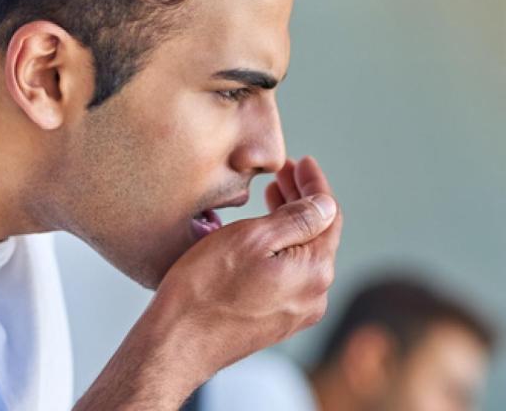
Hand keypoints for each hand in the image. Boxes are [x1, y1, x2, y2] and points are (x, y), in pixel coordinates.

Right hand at [75, 156, 342, 409]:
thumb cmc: (206, 288)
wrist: (176, 343)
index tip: (302, 162)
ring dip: (291, 222)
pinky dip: (281, 247)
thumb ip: (297, 219)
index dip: (315, 184)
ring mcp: (296, 311)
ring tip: (272, 196)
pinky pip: (290, 273)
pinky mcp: (276, 320)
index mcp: (314, 271)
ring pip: (303, 254)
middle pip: (318, 234)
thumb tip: (326, 205)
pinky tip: (263, 233)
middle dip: (303, 200)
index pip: (329, 215)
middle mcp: (314, 295)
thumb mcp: (252, 237)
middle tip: (283, 173)